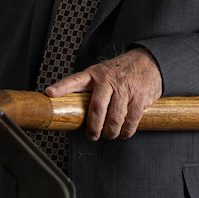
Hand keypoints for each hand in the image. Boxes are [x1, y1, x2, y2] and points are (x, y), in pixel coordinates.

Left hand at [44, 48, 162, 140]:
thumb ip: (90, 88)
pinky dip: (127, 131)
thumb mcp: (102, 73)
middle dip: (93, 127)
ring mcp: (125, 87)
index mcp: (94, 74)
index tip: (49, 93)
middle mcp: (108, 79)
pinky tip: (124, 132)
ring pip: (115, 117)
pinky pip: (131, 120)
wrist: (148, 61)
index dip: (61, 87)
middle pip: (97, 107)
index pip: (74, 80)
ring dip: (111, 132)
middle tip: (92, 136)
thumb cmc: (121, 71)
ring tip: (109, 135)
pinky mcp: (139, 96)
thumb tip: (74, 111)